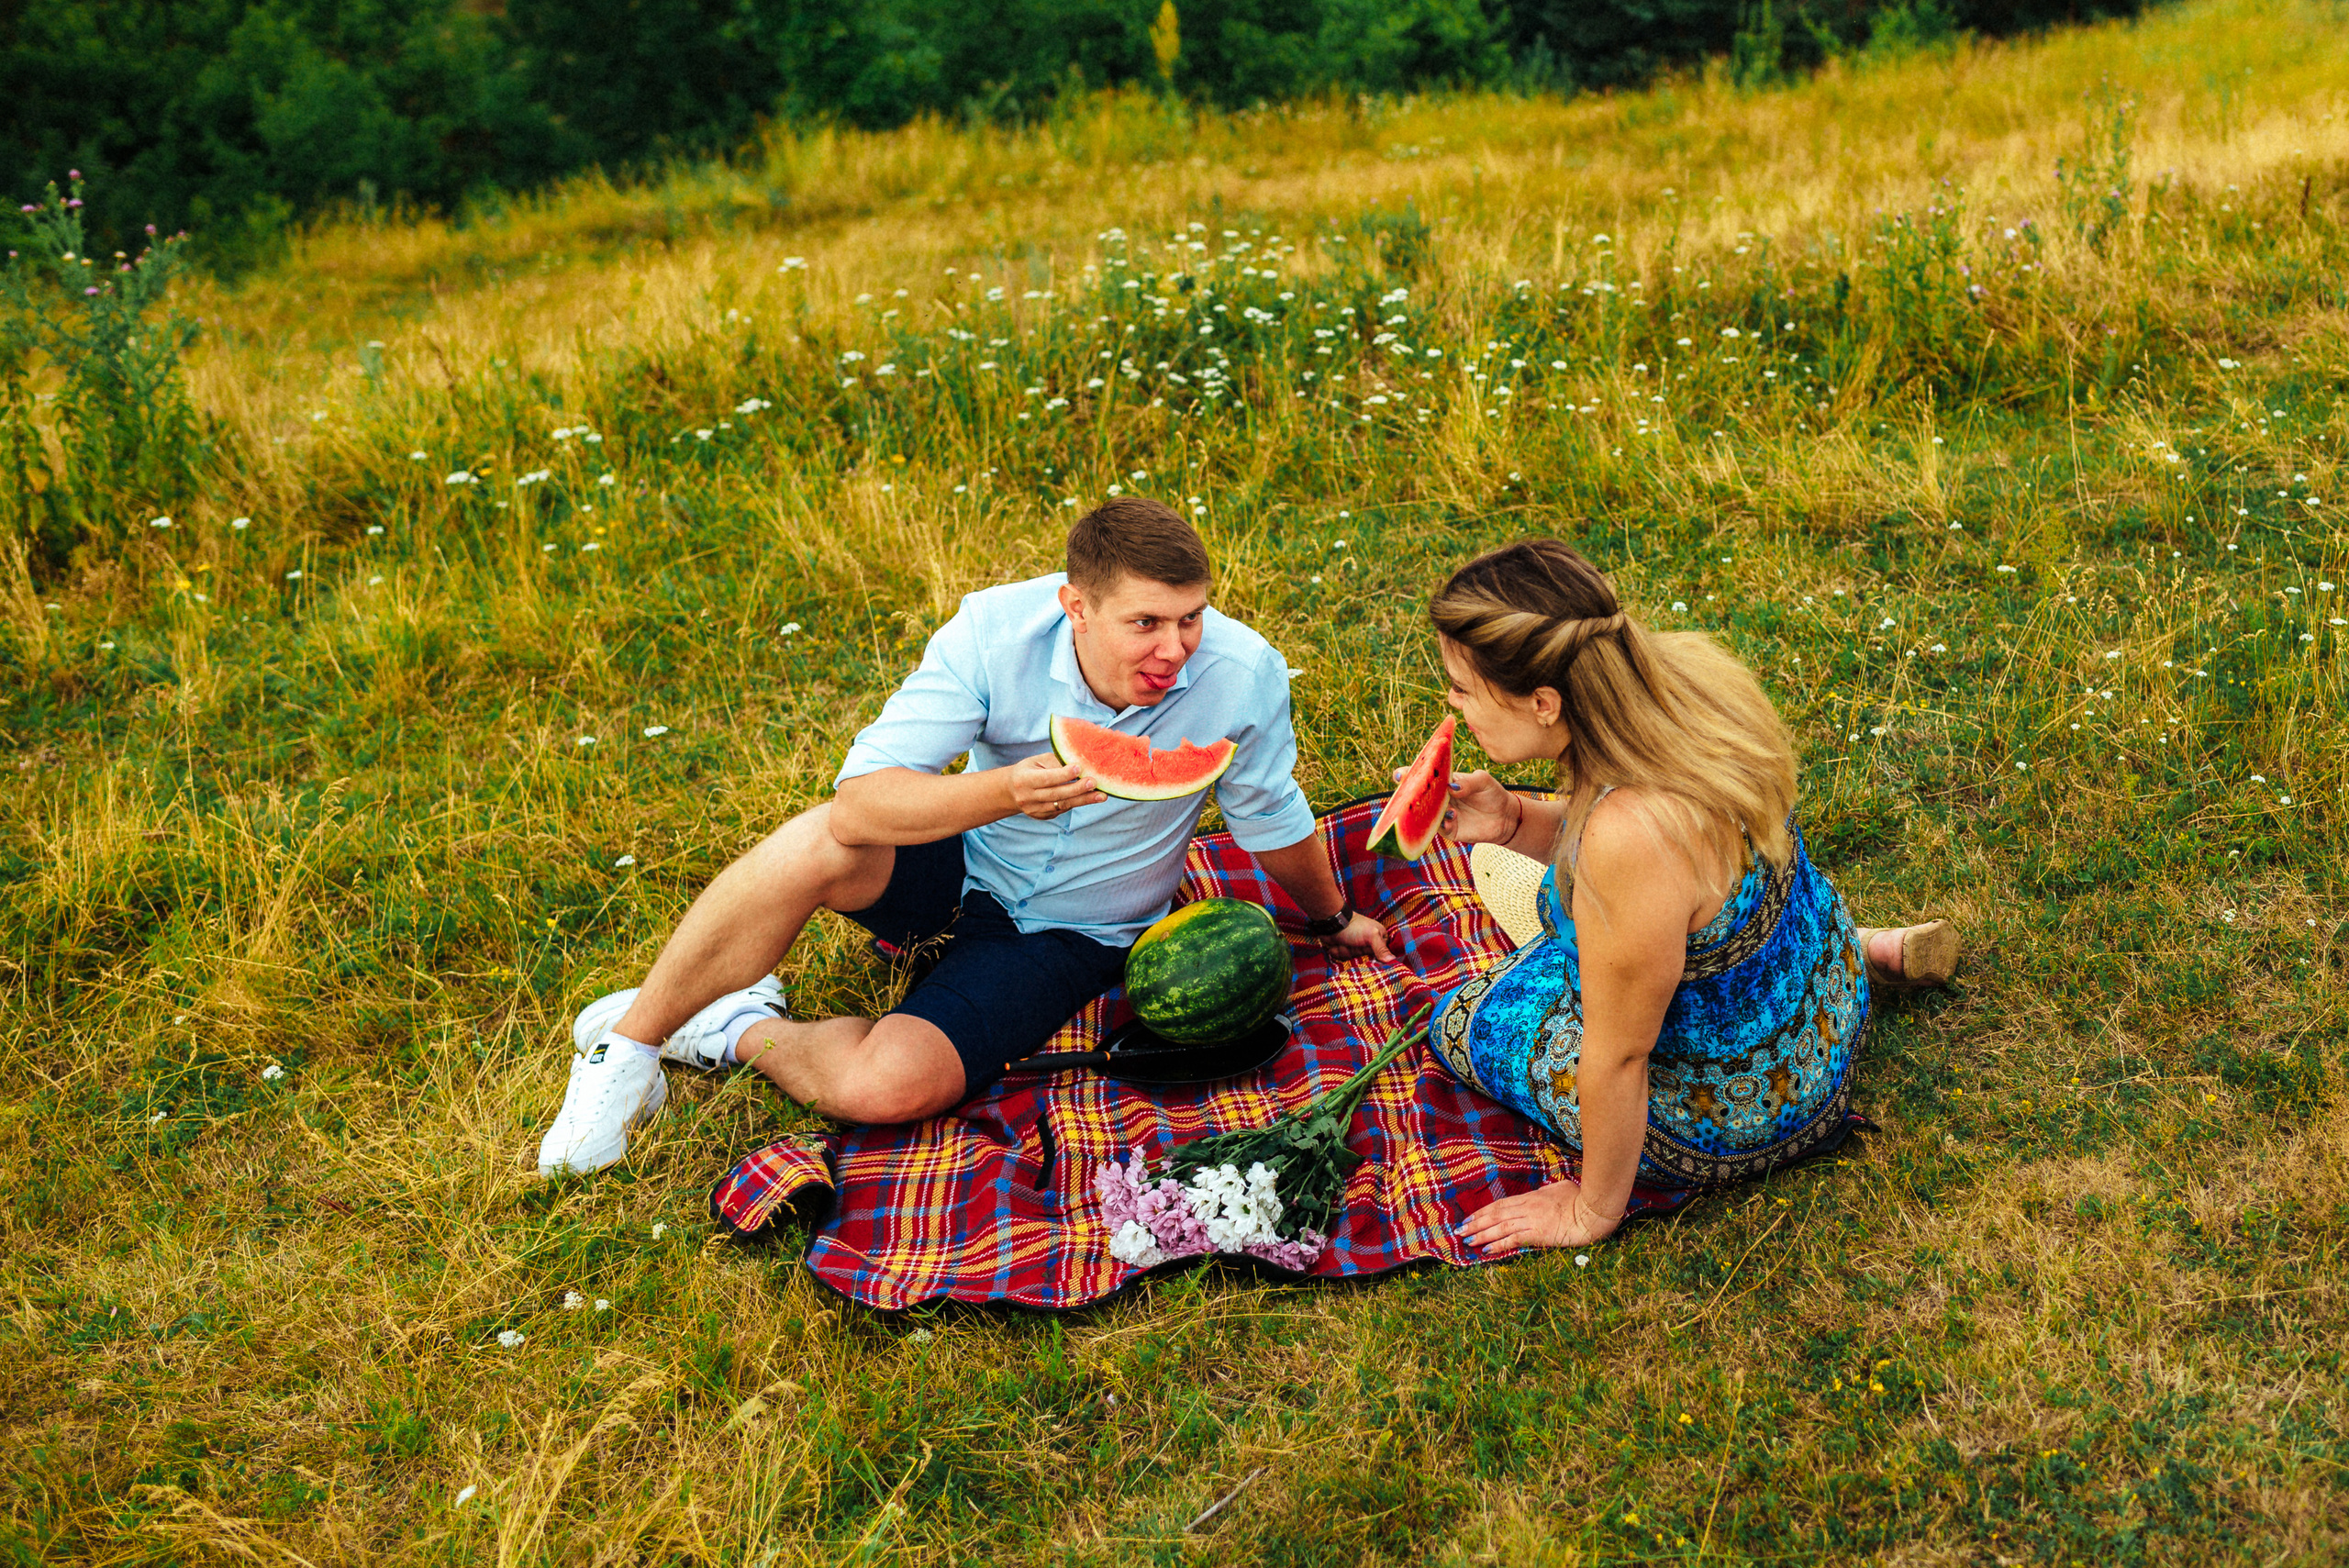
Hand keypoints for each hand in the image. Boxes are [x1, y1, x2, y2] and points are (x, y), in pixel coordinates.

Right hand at [1004, 753, 1106, 820]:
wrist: (1011, 791)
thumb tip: (1080, 762)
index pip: (1046, 778)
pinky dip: (1076, 803)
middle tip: (1094, 783)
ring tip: (1101, 795)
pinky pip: (1062, 810)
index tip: (1079, 768)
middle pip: (1056, 794)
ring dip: (1083, 800)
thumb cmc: (1028, 771)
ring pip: (1062, 805)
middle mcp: (1028, 797)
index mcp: (1024, 780)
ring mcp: (1034, 810)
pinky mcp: (1042, 816)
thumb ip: (1055, 763)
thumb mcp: (1036, 762)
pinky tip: (1090, 798)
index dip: (1062, 774)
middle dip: (1077, 789)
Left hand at [1320, 910, 1394, 962]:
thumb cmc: (1354, 926)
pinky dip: (1338, 952)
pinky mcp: (1346, 950)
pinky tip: (1336, 945)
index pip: (1380, 957)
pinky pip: (1343, 959)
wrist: (1332, 921)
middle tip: (1351, 943)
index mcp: (1380, 939)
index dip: (1371, 957)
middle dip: (1355, 953)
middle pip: (1365, 961)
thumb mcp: (1371, 935)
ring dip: (1345, 952)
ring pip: (1353, 961)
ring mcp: (1357, 948)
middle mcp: (1370, 945)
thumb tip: (1392, 960)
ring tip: (1343, 942)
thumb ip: (1381, 948)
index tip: (1364, 951)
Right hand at [1417, 768, 1518, 845]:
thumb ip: (1468, 782)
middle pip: (1419, 796)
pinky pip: (1439, 829)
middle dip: (1410, 794)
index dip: (1409, 774)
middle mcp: (1438, 799)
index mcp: (1443, 782)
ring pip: (1426, 814)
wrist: (1505, 817)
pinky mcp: (1449, 831)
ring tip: (1435, 805)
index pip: (1423, 776)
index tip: (1400, 774)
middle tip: (1408, 792)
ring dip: (1426, 811)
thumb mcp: (1483, 781)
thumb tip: (1451, 787)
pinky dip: (1441, 823)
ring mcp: (1442, 815)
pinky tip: (1450, 818)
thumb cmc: (1492, 794)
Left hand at [1458, 1176, 1623, 1253]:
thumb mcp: (1562, 1188)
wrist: (1593, 1211)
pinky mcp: (1539, 1234)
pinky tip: (1486, 1250)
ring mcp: (1532, 1220)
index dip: (1483, 1212)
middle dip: (1476, 1223)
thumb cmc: (1582, 1198)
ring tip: (1467, 1240)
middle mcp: (1527, 1207)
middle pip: (1496, 1215)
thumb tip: (1545, 1190)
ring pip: (1500, 1227)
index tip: (1470, 1218)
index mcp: (1531, 1197)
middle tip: (1460, 1230)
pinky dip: (1498, 1244)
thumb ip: (1549, 1191)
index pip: (1501, 1205)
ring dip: (1481, 1234)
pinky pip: (1513, 1239)